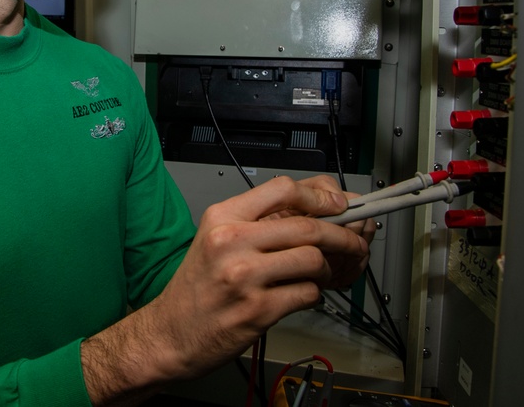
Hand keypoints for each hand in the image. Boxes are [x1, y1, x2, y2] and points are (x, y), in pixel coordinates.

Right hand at [81, 175, 370, 403]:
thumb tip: (314, 209)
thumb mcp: (217, 239)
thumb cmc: (197, 288)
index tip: (337, 204)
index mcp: (222, 218)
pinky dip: (313, 295)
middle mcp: (231, 242)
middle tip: (353, 241)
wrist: (170, 333)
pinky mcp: (258, 309)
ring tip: (318, 274)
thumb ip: (259, 222)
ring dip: (327, 269)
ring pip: (313, 259)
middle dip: (342, 234)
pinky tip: (299, 295)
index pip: (282, 189)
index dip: (319, 195)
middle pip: (308, 226)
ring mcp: (245, 276)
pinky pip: (307, 294)